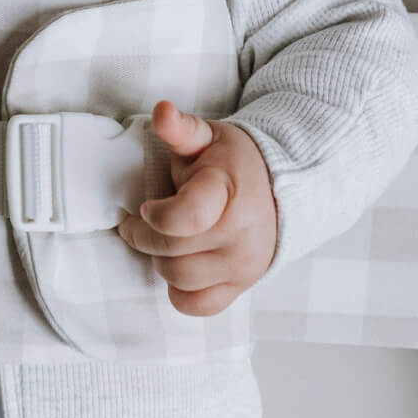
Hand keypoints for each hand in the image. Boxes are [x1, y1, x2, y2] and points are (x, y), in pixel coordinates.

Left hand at [116, 99, 278, 316]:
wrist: (280, 189)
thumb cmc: (230, 162)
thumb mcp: (206, 137)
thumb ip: (180, 128)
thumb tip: (162, 111)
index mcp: (228, 192)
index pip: (186, 218)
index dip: (155, 215)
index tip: (145, 206)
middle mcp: (240, 234)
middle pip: (172, 252)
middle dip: (143, 237)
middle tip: (137, 223)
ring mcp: (242, 265)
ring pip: (180, 279)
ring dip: (160, 261)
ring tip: (162, 240)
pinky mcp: (241, 286)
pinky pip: (198, 306)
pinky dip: (180, 290)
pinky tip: (181, 264)